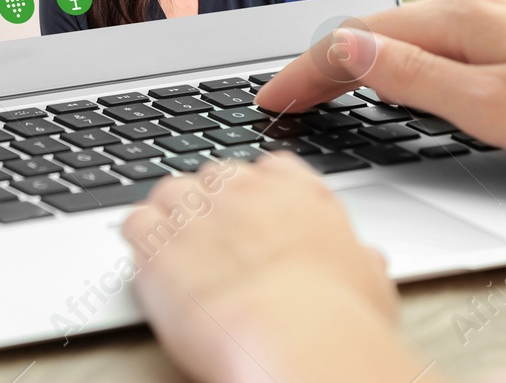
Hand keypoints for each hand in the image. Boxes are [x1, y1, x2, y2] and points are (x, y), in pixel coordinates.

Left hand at [124, 154, 423, 382]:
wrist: (296, 338)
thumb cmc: (338, 320)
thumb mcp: (370, 283)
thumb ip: (359, 261)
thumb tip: (367, 261)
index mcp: (298, 192)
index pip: (269, 168)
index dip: (257, 195)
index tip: (255, 218)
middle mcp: (244, 191)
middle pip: (215, 176)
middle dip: (212, 204)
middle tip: (215, 244)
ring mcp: (196, 210)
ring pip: (170, 193)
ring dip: (171, 217)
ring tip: (179, 253)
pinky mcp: (156, 241)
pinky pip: (135, 223)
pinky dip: (139, 240)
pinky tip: (150, 264)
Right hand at [255, 0, 505, 175]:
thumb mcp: (491, 109)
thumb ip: (413, 77)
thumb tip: (348, 46)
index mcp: (465, 14)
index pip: (361, 35)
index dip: (308, 71)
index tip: (271, 100)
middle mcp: (485, 0)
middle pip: (384, 26)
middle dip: (328, 62)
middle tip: (287, 101)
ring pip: (419, 32)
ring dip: (369, 59)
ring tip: (330, 90)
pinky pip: (452, 39)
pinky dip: (412, 59)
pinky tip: (409, 79)